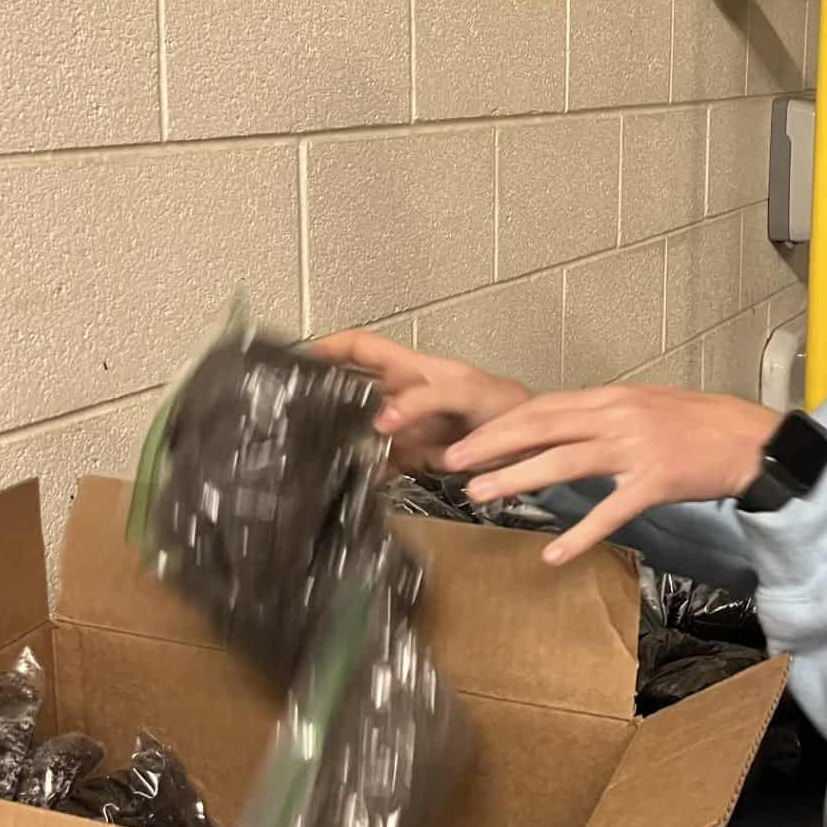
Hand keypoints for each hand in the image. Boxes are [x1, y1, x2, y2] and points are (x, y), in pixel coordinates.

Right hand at [310, 329, 529, 472]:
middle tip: (292, 409)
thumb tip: (381, 420)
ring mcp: (407, 426)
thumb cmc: (505, 405)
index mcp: (411, 368)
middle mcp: (403, 395)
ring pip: (362, 428)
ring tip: (314, 449)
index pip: (360, 347)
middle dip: (323, 394)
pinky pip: (382, 461)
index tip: (295, 357)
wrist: (534, 448)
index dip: (327, 346)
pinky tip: (357, 481)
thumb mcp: (466, 392)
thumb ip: (425, 400)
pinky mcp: (416, 456)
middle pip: (351, 387)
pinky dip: (370, 471)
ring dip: (343, 438)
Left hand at [443, 386, 778, 564]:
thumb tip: (564, 428)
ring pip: (563, 462)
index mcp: (612, 397)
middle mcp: (617, 416)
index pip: (543, 408)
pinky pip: (610, 511)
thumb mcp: (647, 407)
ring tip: (480, 494)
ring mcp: (635, 448)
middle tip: (453, 463)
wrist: (752, 441)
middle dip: (492, 445)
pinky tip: (554, 554)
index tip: (467, 440)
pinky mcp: (655, 481)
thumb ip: (605, 416)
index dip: (501, 425)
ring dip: (516, 478)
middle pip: (541, 428)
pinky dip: (580, 533)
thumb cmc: (701, 425)